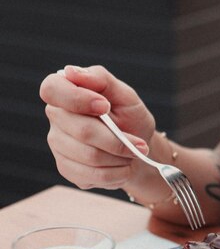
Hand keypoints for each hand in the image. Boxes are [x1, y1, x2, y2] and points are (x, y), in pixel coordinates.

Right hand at [40, 65, 154, 190]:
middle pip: (82, 131)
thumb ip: (101, 79)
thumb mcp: (125, 95)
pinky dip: (117, 173)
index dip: (78, 99)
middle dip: (117, 140)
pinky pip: (93, 176)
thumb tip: (71, 72)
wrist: (137, 150)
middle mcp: (57, 118)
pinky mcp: (67, 169)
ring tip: (132, 154)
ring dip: (120, 157)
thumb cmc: (130, 118)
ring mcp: (58, 145)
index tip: (105, 106)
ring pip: (90, 156)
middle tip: (139, 144)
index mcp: (65, 92)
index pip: (52, 90)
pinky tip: (123, 167)